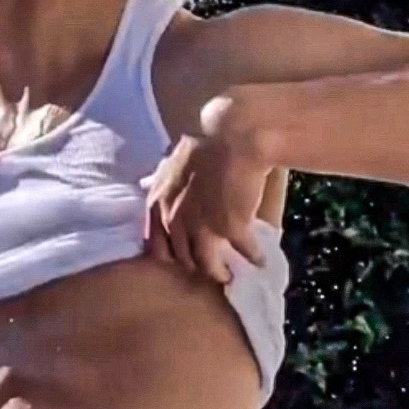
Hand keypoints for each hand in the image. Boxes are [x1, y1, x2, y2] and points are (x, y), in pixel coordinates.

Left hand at [143, 93, 269, 282]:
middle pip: (182, 258)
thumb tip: (148, 181)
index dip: (170, 255)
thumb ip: (161, 178)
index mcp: (158, 204)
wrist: (233, 134)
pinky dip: (253, 257)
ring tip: (229, 275)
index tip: (182, 257)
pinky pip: (244, 251)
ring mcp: (202, 227)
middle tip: (207, 268)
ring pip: (208, 264)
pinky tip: (260, 261)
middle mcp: (175, 220)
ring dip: (219, 272)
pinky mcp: (231, 228)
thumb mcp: (173, 161)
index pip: (156, 246)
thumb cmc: (205, 141)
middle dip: (194, 266)